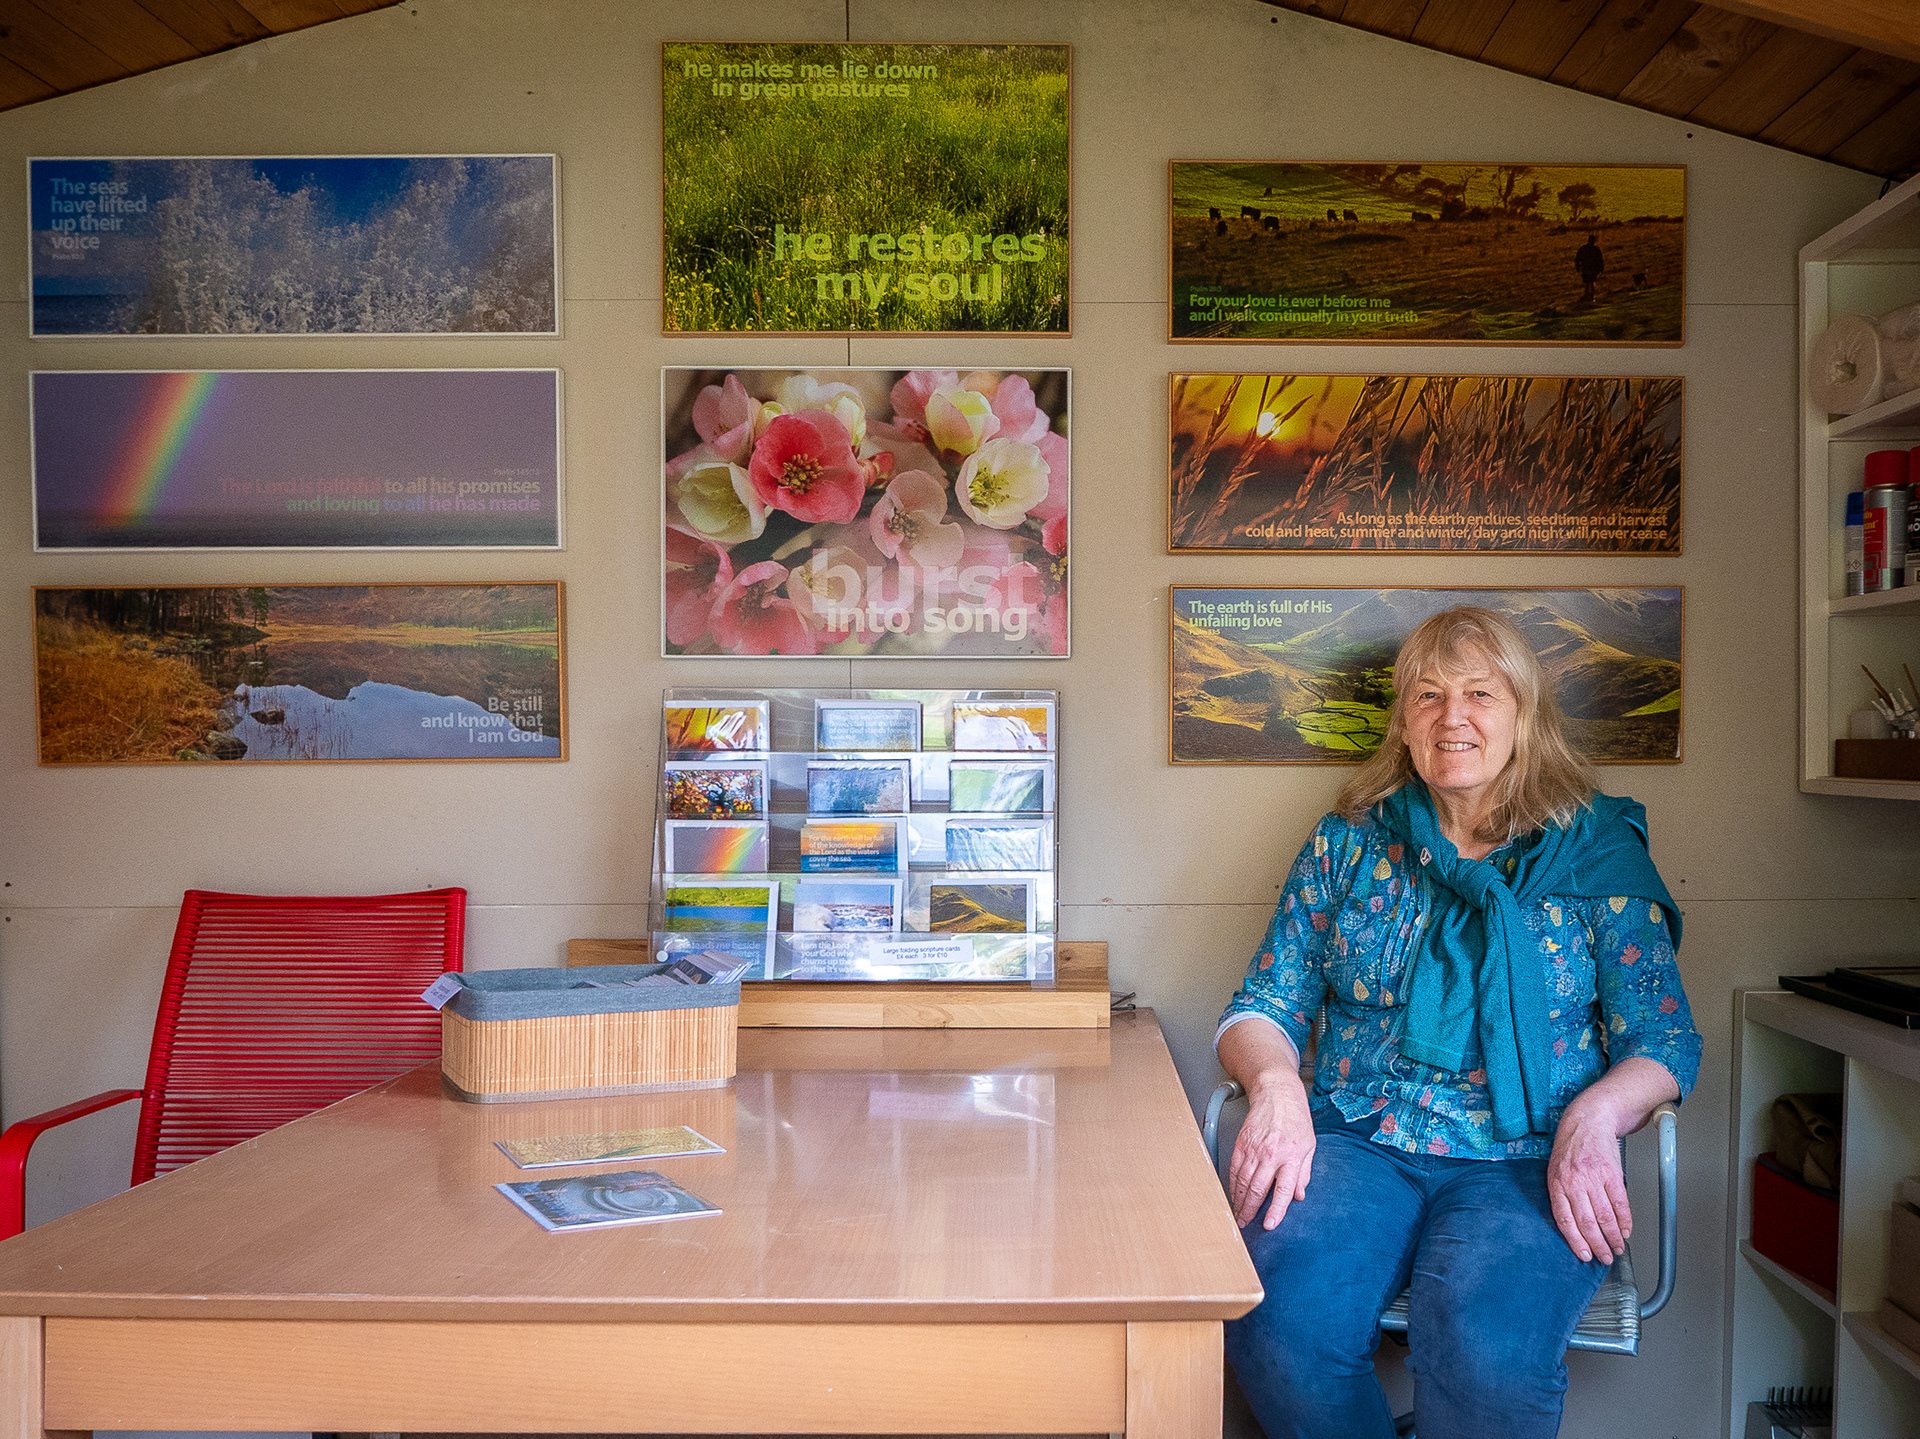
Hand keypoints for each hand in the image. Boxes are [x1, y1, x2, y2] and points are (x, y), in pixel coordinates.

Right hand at [1227, 1069, 1315, 1229]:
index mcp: (1291, 1156)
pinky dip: (1232, 1184)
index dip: (1276, 1210)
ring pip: (1242, 1181)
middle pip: (1256, 1189)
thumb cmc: (1295, 1118)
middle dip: (1249, 1211)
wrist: (1277, 1093)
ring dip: (1238, 1200)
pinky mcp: (1241, 1143)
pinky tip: (1233, 1193)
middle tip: (1245, 1224)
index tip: (1269, 1225)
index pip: (1283, 1190)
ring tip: (1237, 1214)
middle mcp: (1271, 1154)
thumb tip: (1298, 1196)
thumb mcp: (1309, 1146)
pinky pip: (1234, 1168)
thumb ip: (1304, 1173)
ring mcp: (1254, 1149)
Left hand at [1547, 1094, 1631, 1263]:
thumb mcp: (1555, 1169)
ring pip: (1605, 1216)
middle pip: (1587, 1222)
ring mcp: (1594, 1177)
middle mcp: (1574, 1182)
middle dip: (1598, 1245)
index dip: (1575, 1241)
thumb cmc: (1570, 1147)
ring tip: (1617, 1248)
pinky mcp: (1612, 1173)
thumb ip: (1562, 1195)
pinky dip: (1625, 1220)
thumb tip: (1572, 1226)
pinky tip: (1626, 1230)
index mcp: (1556, 1183)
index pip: (1564, 1219)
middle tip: (1606, 1258)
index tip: (1584, 1256)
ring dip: (1613, 1236)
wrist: (1588, 1120)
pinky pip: (1620, 1202)